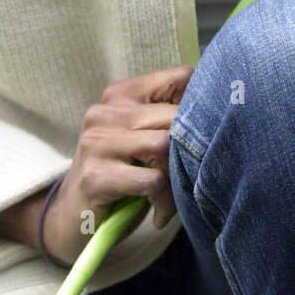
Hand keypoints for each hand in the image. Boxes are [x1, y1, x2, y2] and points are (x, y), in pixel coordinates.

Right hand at [42, 64, 194, 265]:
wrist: (71, 217)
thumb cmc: (121, 172)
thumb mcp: (142, 138)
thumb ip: (169, 118)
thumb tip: (223, 106)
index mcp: (121, 93)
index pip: (180, 76)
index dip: (201, 102)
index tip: (205, 131)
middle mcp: (106, 112)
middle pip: (176, 115)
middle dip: (191, 150)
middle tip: (191, 177)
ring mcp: (97, 142)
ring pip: (165, 146)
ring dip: (177, 178)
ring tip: (173, 198)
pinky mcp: (95, 176)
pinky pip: (152, 179)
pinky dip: (164, 198)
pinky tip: (157, 211)